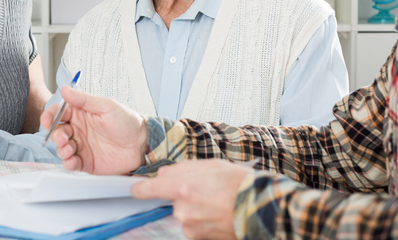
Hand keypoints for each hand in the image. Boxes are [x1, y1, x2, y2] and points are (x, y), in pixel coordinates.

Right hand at [40, 87, 146, 173]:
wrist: (142, 143)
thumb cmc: (127, 122)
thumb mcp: (106, 106)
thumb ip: (84, 100)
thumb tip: (65, 90)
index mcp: (81, 113)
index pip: (59, 113)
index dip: (50, 116)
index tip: (47, 121)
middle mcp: (78, 130)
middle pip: (57, 132)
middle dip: (56, 135)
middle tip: (63, 138)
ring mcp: (81, 146)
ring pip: (61, 148)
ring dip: (61, 149)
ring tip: (69, 149)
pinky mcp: (86, 162)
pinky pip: (71, 163)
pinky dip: (68, 163)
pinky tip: (71, 160)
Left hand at [132, 159, 252, 239]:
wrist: (261, 209)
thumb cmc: (238, 183)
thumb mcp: (210, 165)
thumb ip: (182, 168)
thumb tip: (163, 174)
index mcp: (183, 187)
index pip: (149, 189)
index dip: (140, 188)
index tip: (135, 188)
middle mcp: (183, 210)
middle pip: (172, 200)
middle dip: (183, 195)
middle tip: (205, 190)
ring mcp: (190, 227)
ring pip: (183, 214)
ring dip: (194, 208)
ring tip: (216, 202)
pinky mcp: (198, 238)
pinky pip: (193, 226)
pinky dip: (202, 220)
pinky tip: (217, 213)